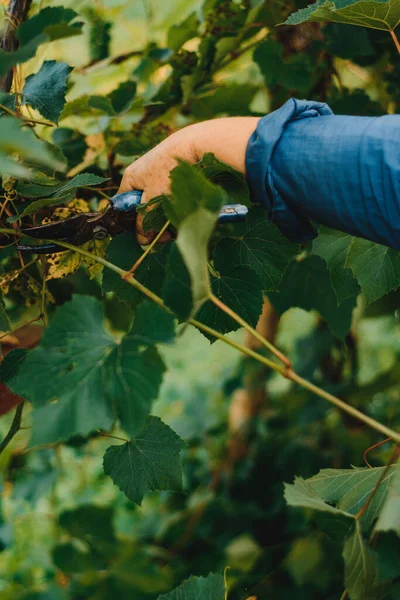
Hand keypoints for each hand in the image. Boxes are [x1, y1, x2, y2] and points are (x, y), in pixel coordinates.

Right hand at [118, 117, 259, 243]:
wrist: (193, 145)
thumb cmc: (168, 171)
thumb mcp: (152, 200)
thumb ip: (144, 221)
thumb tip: (141, 239)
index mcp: (131, 178)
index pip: (123, 205)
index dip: (132, 223)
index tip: (145, 235)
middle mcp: (142, 176)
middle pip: (142, 206)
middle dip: (153, 223)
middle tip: (165, 236)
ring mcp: (158, 175)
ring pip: (157, 203)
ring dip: (165, 217)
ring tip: (176, 228)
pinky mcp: (172, 175)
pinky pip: (169, 196)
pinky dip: (175, 206)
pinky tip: (183, 214)